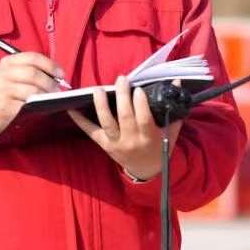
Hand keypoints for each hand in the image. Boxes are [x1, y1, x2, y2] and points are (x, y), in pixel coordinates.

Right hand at [0, 52, 63, 136]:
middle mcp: (3, 74)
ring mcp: (2, 91)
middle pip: (33, 74)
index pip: (32, 57)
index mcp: (7, 62)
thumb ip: (29, 71)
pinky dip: (38, 107)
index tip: (61, 74)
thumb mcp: (11, 75)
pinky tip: (41, 108)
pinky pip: (27, 106)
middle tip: (58, 91)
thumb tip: (57, 76)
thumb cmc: (4, 91)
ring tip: (51, 100)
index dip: (50, 65)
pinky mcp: (4, 107)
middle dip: (50, 83)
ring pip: (32, 91)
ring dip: (46, 96)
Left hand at [69, 75, 183, 179]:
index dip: (140, 103)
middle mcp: (131, 141)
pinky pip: (90, 132)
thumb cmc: (160, 146)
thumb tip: (177, 82)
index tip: (138, 88)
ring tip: (98, 89)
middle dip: (122, 96)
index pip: (144, 118)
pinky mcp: (104, 145)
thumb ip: (174, 108)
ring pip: (107, 123)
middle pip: (124, 117)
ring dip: (101, 105)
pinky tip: (71, 108)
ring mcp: (116, 143)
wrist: (147, 170)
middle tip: (122, 79)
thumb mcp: (171, 131)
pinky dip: (80, 120)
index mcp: (149, 137)